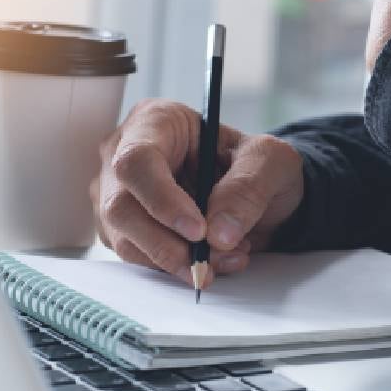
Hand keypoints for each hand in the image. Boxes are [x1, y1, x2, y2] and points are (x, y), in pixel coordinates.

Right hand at [90, 99, 304, 287]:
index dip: (163, 200)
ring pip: (126, 239)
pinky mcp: (127, 228)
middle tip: (208, 260)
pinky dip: (177, 268)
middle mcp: (125, 155)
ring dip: (176, 260)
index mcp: (156, 121)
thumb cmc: (257, 164)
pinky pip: (139, 258)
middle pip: (122, 206)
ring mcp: (120, 194)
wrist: (262, 193)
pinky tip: (214, 261)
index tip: (198, 230)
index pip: (137, 161)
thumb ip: (248, 188)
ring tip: (225, 257)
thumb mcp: (271, 161)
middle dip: (168, 244)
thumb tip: (218, 233)